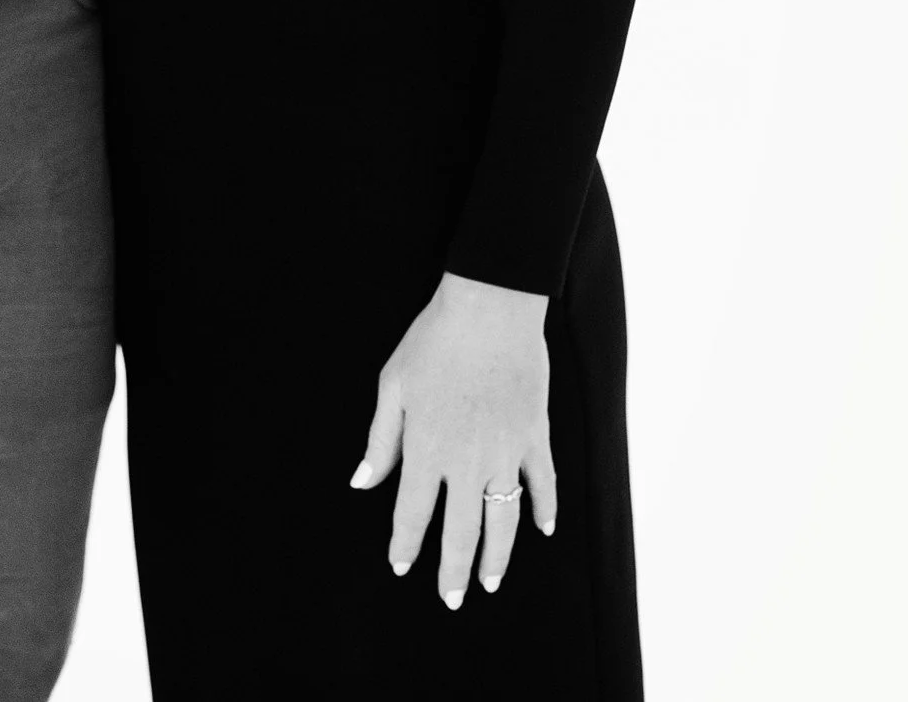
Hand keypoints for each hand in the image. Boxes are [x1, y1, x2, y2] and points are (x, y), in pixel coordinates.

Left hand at [350, 272, 555, 604]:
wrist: (489, 309)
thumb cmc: (434, 342)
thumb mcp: (393, 385)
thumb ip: (381, 439)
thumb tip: (363, 481)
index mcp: (427, 450)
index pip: (413, 514)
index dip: (405, 544)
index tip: (401, 565)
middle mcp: (467, 462)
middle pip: (461, 532)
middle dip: (454, 570)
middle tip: (452, 599)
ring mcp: (506, 453)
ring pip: (504, 521)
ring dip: (497, 556)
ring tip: (490, 582)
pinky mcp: (535, 437)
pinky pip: (542, 484)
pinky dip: (544, 509)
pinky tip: (542, 530)